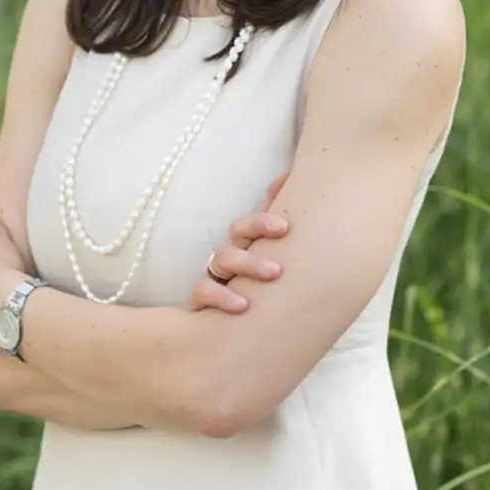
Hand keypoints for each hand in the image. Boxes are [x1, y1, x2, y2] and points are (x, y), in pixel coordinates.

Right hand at [188, 171, 290, 312]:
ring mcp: (214, 276)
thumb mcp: (269, 248)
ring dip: (246, 266)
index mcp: (246, 242)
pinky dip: (220, 297)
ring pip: (221, 261)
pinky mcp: (200, 299)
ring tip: (271, 278)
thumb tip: (288, 173)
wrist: (232, 316)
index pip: (249, 224)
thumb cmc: (255, 279)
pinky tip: (242, 307)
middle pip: (235, 237)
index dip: (262, 221)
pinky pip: (201, 293)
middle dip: (256, 242)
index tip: (284, 227)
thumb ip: (276, 214)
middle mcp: (228, 255)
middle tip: (279, 266)